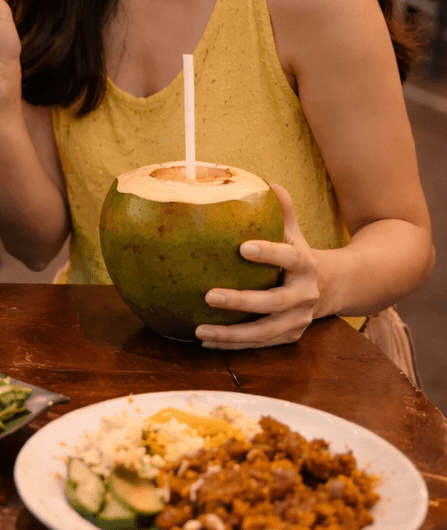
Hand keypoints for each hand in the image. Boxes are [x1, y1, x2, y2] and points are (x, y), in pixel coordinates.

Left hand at [196, 185, 322, 348]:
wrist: (330, 287)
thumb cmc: (299, 255)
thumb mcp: (294, 234)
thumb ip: (282, 213)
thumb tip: (269, 184)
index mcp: (306, 265)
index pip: (290, 258)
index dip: (269, 253)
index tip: (242, 248)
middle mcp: (304, 295)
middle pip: (274, 302)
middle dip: (241, 301)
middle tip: (208, 295)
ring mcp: (298, 319)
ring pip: (264, 331)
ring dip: (231, 333)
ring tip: (200, 330)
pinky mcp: (289, 336)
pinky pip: (259, 344)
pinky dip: (233, 344)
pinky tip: (207, 341)